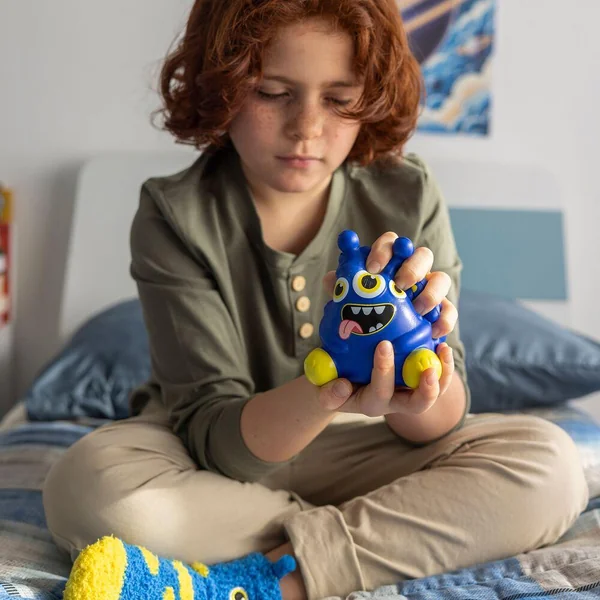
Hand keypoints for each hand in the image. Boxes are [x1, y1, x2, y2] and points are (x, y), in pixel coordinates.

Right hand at [317, 340, 454, 415]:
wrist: (339, 381)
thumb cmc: (330, 381)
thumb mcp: (322, 388)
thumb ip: (328, 392)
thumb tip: (343, 386)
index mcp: (371, 403)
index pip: (380, 393)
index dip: (383, 371)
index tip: (383, 345)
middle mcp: (393, 402)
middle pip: (417, 405)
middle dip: (426, 389)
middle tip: (429, 368)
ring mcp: (407, 392)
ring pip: (433, 392)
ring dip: (442, 374)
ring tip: (443, 349)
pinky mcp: (415, 380)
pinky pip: (436, 377)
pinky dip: (442, 363)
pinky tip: (441, 343)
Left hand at [323, 231, 457, 337]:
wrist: (382, 342)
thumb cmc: (365, 315)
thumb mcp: (350, 302)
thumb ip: (342, 290)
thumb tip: (331, 279)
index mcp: (391, 263)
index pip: (391, 243)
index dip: (383, 249)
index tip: (372, 267)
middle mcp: (413, 271)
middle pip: (422, 254)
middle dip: (412, 266)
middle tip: (400, 284)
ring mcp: (430, 290)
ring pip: (441, 278)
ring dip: (430, 291)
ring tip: (417, 308)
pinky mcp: (442, 311)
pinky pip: (449, 310)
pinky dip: (444, 319)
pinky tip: (432, 330)